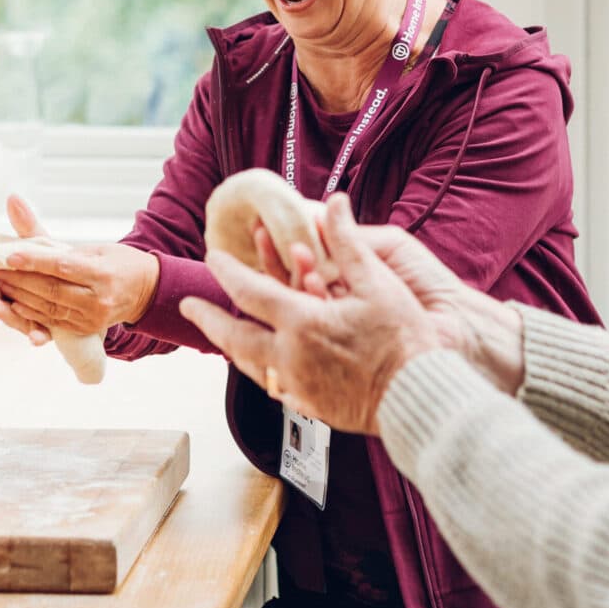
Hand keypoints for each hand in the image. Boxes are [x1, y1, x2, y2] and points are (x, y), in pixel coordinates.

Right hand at [0, 195, 52, 345]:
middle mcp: (14, 302)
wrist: (98, 290)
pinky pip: (42, 334)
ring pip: (13, 318)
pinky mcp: (50, 330)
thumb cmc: (64, 268)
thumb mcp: (46, 248)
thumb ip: (28, 229)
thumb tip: (12, 197)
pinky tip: (38, 337)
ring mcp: (30, 317)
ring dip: (4, 313)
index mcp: (7, 281)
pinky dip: (38, 335)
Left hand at [0, 238, 159, 336]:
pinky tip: (13, 302)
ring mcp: (92, 317)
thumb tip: (27, 232)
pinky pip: (52, 321)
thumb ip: (61, 246)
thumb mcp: (98, 248)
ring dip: (17, 297)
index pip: (62, 267)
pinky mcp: (86, 328)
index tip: (9, 257)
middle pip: (50, 290)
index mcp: (103, 273)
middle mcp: (98, 298)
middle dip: (18, 281)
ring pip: (47, 308)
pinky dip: (29, 312)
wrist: (147, 290)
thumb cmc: (120, 263)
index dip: (34, 263)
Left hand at [181, 195, 452, 433]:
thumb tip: (334, 201)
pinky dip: (261, 370)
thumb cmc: (404, 337)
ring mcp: (299, 387)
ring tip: (223, 334)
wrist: (420, 395)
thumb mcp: (377, 282)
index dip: (227, 272)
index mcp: (302, 323)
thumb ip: (347, 241)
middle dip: (208, 319)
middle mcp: (291, 357)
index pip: (249, 293)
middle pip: (234, 337)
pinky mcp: (311, 407)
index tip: (212, 259)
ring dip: (231, 346)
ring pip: (250, 365)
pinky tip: (264, 367)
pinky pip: (274, 387)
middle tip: (188, 307)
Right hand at [281, 208, 523, 393]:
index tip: (267, 222)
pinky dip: (310, 301)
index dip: (285, 240)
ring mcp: (336, 325)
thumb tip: (315, 213)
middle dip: (276, 257)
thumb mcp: (390, 246)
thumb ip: (353, 235)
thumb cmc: (430, 285)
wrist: (457, 325)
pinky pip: (313, 325)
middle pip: (291, 280)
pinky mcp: (339, 347)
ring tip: (294, 253)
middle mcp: (336, 301)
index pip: (304, 256)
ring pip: (297, 302)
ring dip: (291, 276)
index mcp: (347, 275)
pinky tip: (311, 281)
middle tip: (263, 235)